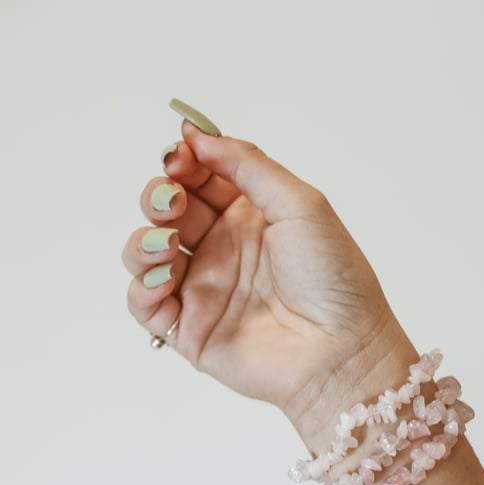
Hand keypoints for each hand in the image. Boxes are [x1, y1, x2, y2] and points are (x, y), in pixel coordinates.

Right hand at [123, 121, 416, 451]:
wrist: (342, 350)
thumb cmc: (334, 278)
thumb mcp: (300, 204)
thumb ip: (247, 165)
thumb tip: (197, 134)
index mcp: (249, 215)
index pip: (199, 177)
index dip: (183, 162)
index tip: (181, 155)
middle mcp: (222, 249)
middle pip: (166, 209)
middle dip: (159, 196)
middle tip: (174, 201)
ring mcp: (203, 289)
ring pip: (145, 252)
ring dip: (144, 238)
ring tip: (168, 241)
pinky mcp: (189, 329)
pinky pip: (144, 303)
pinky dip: (141, 286)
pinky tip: (164, 276)